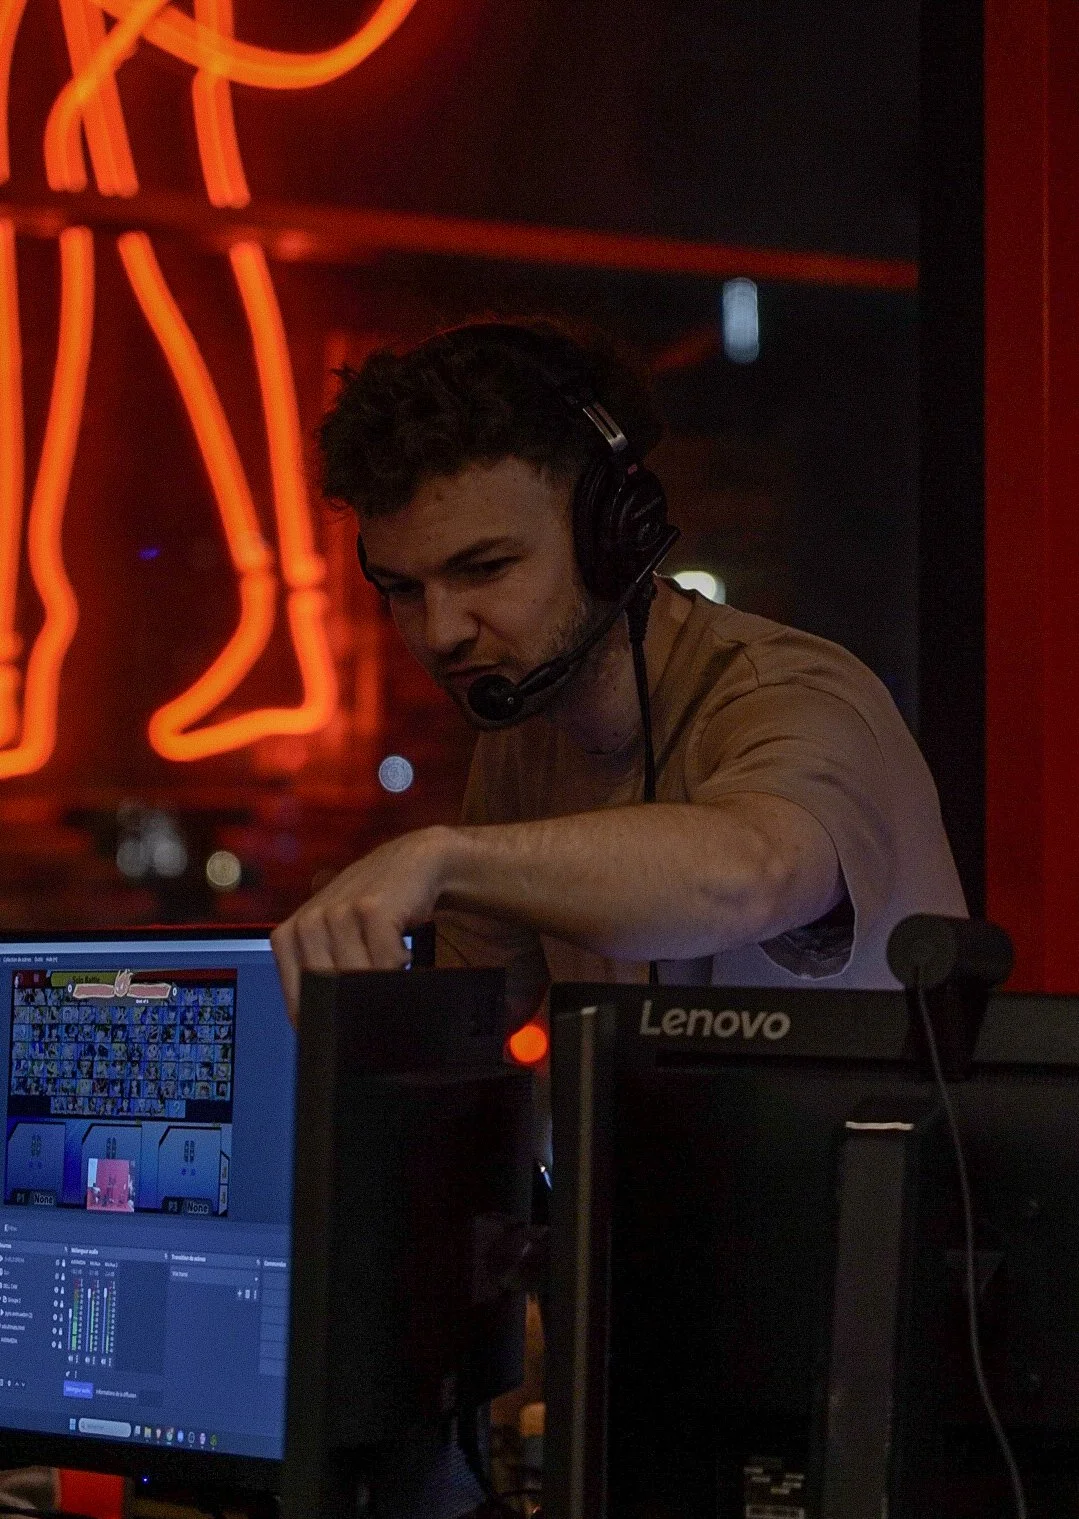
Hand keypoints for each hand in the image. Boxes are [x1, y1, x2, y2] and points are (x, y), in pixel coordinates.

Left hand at [270, 826, 452, 1022]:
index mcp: (289, 936)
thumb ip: (319, 972)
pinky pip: (386, 962)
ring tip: (386, 956)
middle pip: (332, 993)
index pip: (298, 1001)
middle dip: (357, 997)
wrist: (408, 865)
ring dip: (381, 976)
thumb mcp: (332, 939)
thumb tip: (319, 1029)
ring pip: (358, 978)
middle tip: (373, 979)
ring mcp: (337, 914)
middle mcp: (307, 924)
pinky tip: (399, 945)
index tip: (343, 1020)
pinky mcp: (370, 909)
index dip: (324, 1019)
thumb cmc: (368, 912)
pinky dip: (400, 961)